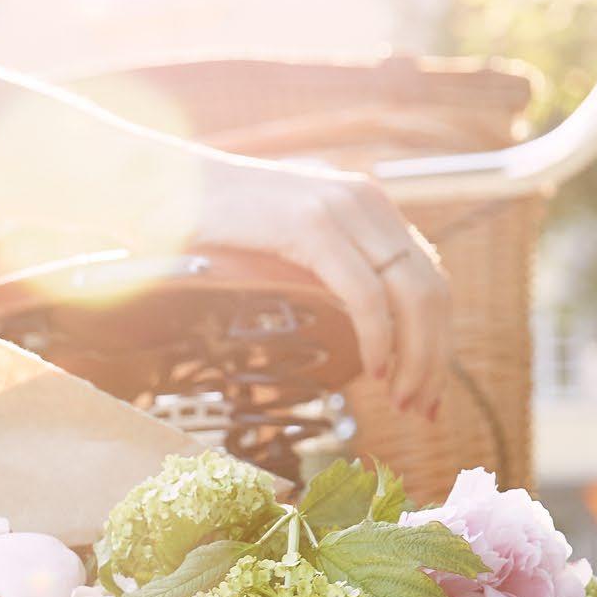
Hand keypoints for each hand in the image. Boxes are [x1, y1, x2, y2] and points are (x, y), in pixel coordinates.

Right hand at [189, 153, 451, 418]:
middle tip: (422, 411)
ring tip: (401, 400)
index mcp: (367, 207)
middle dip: (434, 360)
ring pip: (412, 295)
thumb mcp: (287, 249)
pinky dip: (379, 338)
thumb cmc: (212, 227)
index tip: (428, 393)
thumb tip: (364, 329)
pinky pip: (365, 295)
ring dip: (415, 358)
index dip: (438, 341)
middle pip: (431, 291)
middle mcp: (366, 202)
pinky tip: (374, 369)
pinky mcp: (312, 226)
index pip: (428, 279)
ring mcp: (342, 210)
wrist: (157, 186)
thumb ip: (328, 273)